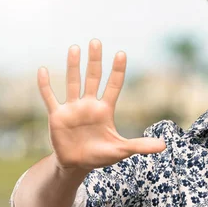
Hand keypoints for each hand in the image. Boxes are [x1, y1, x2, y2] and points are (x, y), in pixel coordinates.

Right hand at [38, 39, 165, 170]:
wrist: (77, 165)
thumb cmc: (101, 155)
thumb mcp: (122, 150)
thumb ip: (140, 145)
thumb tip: (164, 145)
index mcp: (105, 110)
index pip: (113, 86)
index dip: (117, 71)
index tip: (121, 53)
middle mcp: (89, 105)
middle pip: (93, 78)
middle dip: (95, 61)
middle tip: (96, 42)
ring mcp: (73, 109)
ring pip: (73, 83)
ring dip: (73, 66)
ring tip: (75, 48)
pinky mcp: (57, 116)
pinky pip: (50, 98)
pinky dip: (45, 85)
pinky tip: (43, 70)